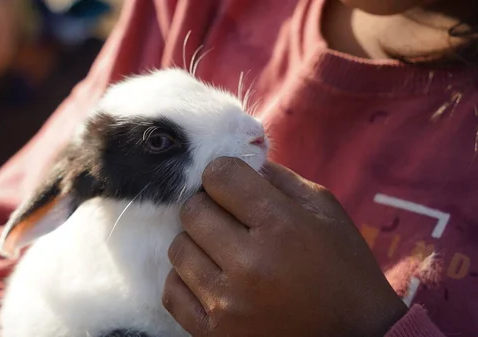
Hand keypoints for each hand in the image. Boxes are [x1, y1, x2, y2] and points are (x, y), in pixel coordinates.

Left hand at [162, 158, 407, 336]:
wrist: (358, 335)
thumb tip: (235, 160)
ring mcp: (227, 303)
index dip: (224, 175)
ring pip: (179, 248)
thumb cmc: (343, 266)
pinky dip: (188, 281)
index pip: (218, 175)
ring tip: (225, 253)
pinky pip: (172, 291)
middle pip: (193, 210)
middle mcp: (250, 264)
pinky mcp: (213, 333)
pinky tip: (213, 279)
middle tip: (231, 220)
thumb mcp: (324, 209)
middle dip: (210, 207)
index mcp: (281, 226)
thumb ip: (277, 179)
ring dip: (198, 244)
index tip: (234, 187)